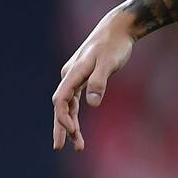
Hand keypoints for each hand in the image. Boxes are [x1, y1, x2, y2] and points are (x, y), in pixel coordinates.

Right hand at [52, 11, 136, 151]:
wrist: (117, 29)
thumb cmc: (114, 45)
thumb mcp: (109, 63)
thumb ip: (99, 82)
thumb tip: (92, 104)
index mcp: (73, 73)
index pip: (61, 100)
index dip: (63, 118)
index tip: (73, 132)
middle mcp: (70, 75)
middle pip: (60, 106)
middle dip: (61, 127)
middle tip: (59, 148)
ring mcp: (75, 77)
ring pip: (68, 106)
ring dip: (70, 125)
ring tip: (78, 146)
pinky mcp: (83, 78)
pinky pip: (75, 101)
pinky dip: (75, 115)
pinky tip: (78, 128)